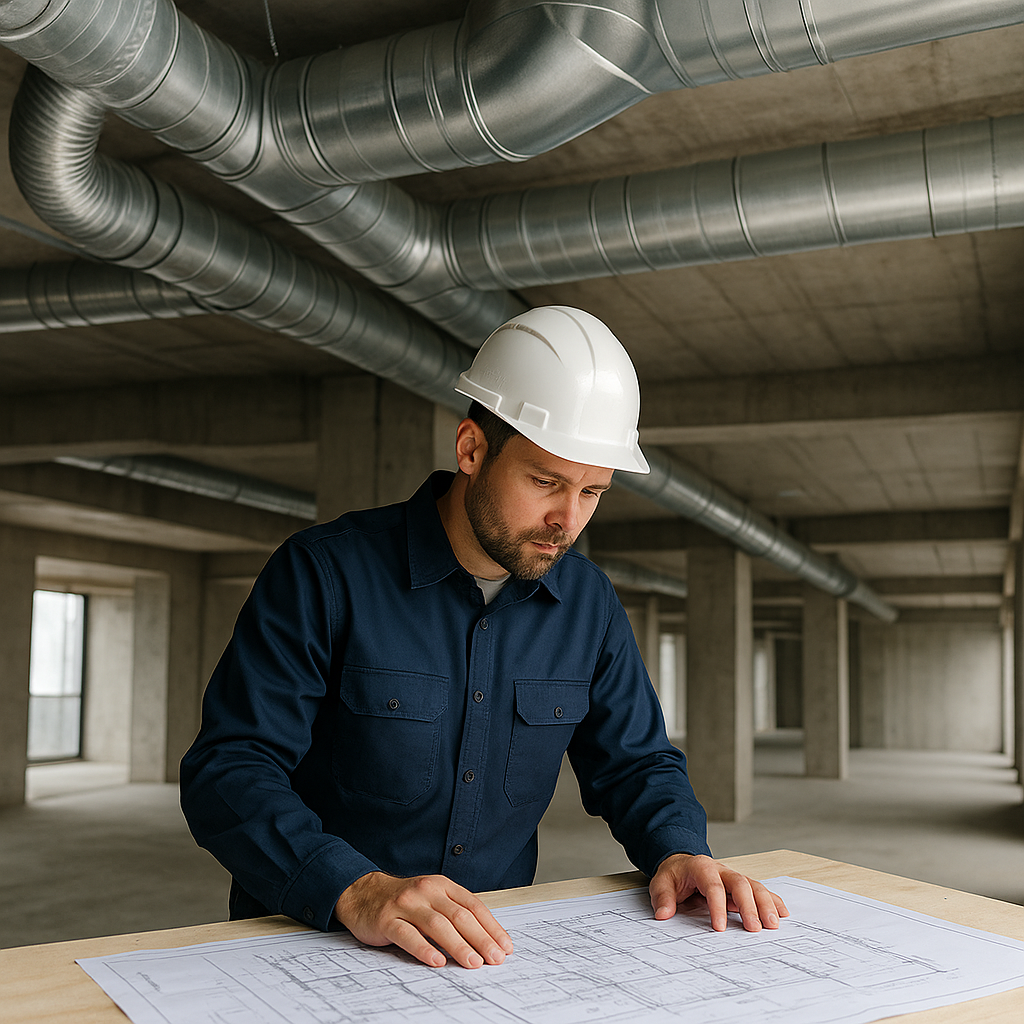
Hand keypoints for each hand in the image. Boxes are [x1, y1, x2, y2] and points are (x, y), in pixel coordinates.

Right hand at [334, 871, 513, 968]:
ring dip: (458, 945)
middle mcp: (426, 891)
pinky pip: (407, 935)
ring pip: (437, 925)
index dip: (491, 927)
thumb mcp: (433, 899)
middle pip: (459, 915)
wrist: (363, 894)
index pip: (473, 906)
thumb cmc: (405, 901)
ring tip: (472, 962)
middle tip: (494, 959)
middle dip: (480, 939)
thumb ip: (455, 914)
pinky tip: (436, 961)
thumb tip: (486, 941)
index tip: (505, 947)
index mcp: (442, 885)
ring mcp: (406, 904)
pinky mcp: (387, 919)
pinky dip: (423, 949)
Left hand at [649, 853, 788, 931]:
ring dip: (765, 904)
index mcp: (702, 867)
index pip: (713, 886)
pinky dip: (772, 900)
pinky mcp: (740, 885)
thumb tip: (663, 915)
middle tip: (755, 928)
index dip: (717, 906)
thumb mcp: (661, 883)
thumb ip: (663, 898)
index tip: (719, 927)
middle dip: (749, 905)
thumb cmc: (674, 875)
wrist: (680, 863)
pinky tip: (782, 913)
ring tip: (773, 924)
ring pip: (754, 886)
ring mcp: (733, 876)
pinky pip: (759, 890)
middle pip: (740, 883)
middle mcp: (721, 870)